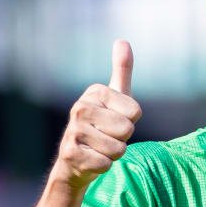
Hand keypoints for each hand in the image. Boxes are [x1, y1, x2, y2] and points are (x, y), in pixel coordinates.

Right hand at [51, 40, 141, 191]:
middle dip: (123, 138)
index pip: (135, 112)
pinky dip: (104, 166)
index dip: (131, 121)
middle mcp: (80, 108)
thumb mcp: (116, 96)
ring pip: (118, 148)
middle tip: (107, 136)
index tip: (115, 119)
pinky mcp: (70, 154)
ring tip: (99, 147)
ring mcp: (73, 131)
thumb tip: (122, 40)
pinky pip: (106, 164)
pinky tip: (91, 159)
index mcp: (94, 92)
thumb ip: (122, 70)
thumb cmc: (102, 124)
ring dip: (114, 153)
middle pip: (127, 129)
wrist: (75, 160)